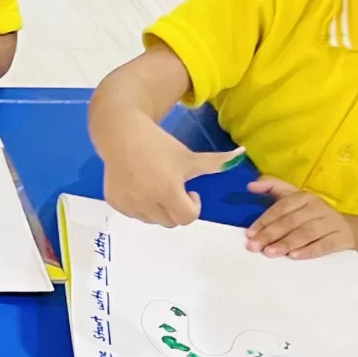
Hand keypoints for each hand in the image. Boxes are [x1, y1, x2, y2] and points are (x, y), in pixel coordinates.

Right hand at [101, 123, 232, 227]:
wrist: (121, 134)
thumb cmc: (158, 144)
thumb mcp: (188, 156)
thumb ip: (215, 162)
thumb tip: (242, 154)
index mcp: (167, 190)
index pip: (187, 218)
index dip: (193, 207)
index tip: (190, 191)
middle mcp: (146, 201)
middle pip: (171, 222)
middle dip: (177, 209)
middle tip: (174, 189)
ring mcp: (128, 203)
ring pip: (153, 220)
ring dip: (160, 210)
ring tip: (157, 188)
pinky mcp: (115, 202)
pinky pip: (135, 215)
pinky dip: (141, 207)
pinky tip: (141, 187)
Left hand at [245, 178, 355, 258]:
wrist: (348, 229)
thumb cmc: (311, 215)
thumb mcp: (293, 198)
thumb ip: (272, 187)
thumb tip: (250, 185)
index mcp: (304, 196)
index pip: (282, 207)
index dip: (265, 220)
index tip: (250, 233)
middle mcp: (318, 207)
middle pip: (292, 221)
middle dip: (271, 234)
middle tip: (254, 247)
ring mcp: (331, 222)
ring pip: (307, 233)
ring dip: (287, 243)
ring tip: (270, 253)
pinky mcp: (341, 238)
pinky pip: (324, 245)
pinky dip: (308, 251)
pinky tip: (294, 257)